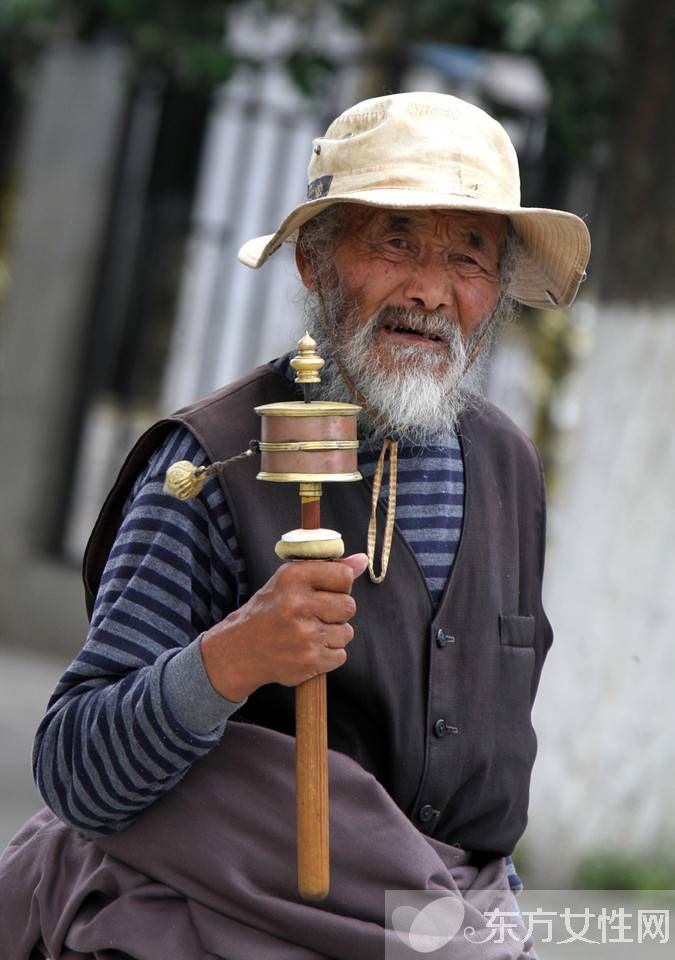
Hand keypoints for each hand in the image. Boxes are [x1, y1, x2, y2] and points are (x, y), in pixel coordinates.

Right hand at [200, 554, 368, 700]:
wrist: (240, 650)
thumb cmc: (269, 611)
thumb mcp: (289, 581)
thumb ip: (327, 569)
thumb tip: (363, 560)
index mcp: (293, 578)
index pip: (344, 575)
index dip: (341, 585)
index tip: (328, 591)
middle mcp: (297, 604)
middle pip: (349, 606)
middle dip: (338, 612)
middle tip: (317, 614)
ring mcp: (304, 635)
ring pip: (346, 632)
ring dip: (333, 635)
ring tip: (309, 633)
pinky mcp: (309, 661)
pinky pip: (340, 655)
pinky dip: (328, 655)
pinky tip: (308, 649)